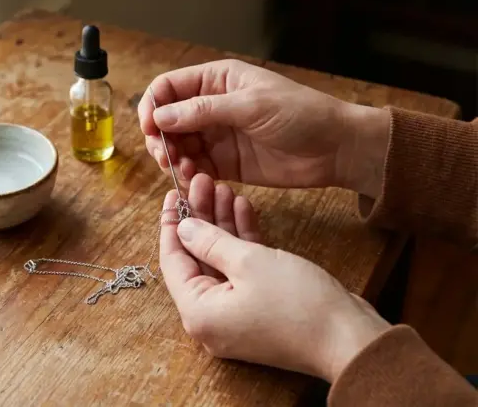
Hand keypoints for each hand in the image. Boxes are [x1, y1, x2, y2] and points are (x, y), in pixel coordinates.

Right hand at [139, 59, 389, 197]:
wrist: (335, 149)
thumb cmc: (299, 114)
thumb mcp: (250, 106)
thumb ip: (203, 111)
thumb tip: (160, 116)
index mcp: (216, 81)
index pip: (169, 88)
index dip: (152, 106)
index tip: (148, 128)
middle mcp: (211, 106)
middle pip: (167, 120)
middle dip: (160, 138)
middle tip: (166, 156)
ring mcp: (217, 136)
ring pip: (178, 146)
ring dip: (173, 159)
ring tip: (182, 170)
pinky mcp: (225, 164)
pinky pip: (195, 168)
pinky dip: (189, 175)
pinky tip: (195, 181)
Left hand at [160, 179, 390, 381]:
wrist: (350, 339)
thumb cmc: (298, 304)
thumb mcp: (248, 262)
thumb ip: (210, 241)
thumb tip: (182, 228)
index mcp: (198, 312)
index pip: (172, 261)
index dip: (171, 224)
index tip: (171, 194)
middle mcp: (210, 318)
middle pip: (196, 259)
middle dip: (200, 218)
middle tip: (202, 182)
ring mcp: (235, 315)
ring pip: (220, 262)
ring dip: (222, 225)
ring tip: (223, 187)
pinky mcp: (258, 309)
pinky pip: (240, 272)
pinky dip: (242, 242)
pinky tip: (243, 208)